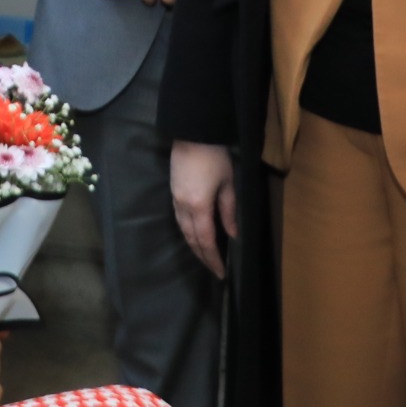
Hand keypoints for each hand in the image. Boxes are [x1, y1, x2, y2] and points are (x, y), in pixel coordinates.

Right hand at [170, 140, 237, 278]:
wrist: (192, 134)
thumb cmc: (215, 157)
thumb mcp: (228, 184)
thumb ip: (229, 211)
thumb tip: (232, 234)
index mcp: (199, 206)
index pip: (206, 240)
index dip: (213, 258)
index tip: (221, 273)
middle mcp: (183, 207)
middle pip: (191, 239)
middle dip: (203, 256)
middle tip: (214, 269)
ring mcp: (175, 200)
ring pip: (183, 230)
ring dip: (194, 245)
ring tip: (206, 256)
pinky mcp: (173, 193)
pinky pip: (179, 220)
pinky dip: (188, 232)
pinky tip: (195, 235)